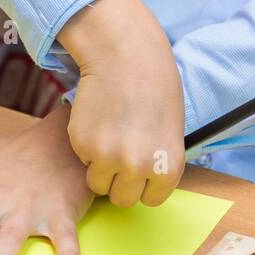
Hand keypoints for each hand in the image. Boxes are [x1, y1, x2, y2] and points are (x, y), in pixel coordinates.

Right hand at [58, 0, 186, 207]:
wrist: (125, 55)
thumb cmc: (155, 85)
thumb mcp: (171, 129)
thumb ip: (159, 160)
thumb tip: (145, 182)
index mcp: (168, 166)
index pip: (151, 200)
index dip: (144, 183)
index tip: (141, 168)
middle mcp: (139, 167)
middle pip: (122, 199)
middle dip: (120, 181)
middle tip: (121, 154)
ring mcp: (108, 157)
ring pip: (98, 184)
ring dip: (101, 167)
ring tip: (109, 137)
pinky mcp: (82, 144)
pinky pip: (83, 160)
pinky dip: (87, 146)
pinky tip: (99, 120)